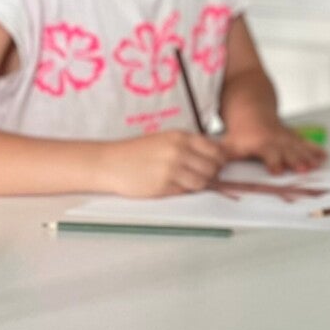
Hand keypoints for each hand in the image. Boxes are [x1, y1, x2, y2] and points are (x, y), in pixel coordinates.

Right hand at [97, 132, 228, 196]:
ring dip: (199, 184)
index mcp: (181, 137)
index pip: (216, 150)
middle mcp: (178, 151)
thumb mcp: (165, 139)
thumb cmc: (136, 152)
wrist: (109, 162)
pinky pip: (185, 192)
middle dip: (212, 174)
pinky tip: (173, 185)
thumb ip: (189, 145)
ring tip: (188, 181)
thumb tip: (215, 156)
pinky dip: (184, 191)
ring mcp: (171, 169)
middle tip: (205, 175)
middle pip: (212, 167)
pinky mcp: (163, 186)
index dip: (220, 159)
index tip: (218, 164)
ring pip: (202, 182)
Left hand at [221, 125, 327, 175]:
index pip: (267, 154)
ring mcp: (285, 137)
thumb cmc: (240, 130)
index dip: (272, 163)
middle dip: (296, 161)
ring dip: (309, 156)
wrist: (251, 106)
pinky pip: (306, 143)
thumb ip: (223, 157)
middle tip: (304, 170)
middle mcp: (275, 140)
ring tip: (318, 165)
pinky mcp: (292, 137)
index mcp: (260, 142)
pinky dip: (315, 149)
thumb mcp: (229, 142)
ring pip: (299, 147)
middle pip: (287, 152)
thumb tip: (211, 172)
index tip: (277, 171)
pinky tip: (324, 156)